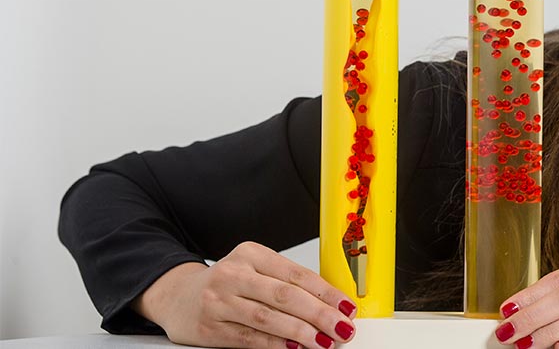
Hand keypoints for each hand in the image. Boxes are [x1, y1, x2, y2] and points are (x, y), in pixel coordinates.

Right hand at [134, 241, 357, 348]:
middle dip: (319, 315)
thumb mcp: (255, 271)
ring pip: (268, 318)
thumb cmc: (226, 283)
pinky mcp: (209, 327)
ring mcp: (218, 301)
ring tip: (324, 342)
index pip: (296, 274)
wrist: (176, 296)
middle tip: (341, 328)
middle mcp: (233, 274)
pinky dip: (275, 344)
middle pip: (285, 296)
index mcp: (251, 254)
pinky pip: (249, 338)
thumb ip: (287, 284)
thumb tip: (330, 305)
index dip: (325, 292)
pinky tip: (294, 348)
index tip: (346, 307)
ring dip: (301, 332)